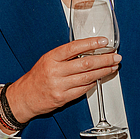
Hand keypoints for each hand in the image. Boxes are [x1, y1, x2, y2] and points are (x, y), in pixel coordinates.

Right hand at [5, 37, 120, 122]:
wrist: (24, 97)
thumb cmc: (37, 77)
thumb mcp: (47, 60)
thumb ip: (65, 56)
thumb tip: (88, 50)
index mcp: (51, 58)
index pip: (74, 47)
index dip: (91, 43)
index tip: (103, 41)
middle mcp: (55, 71)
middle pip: (85, 64)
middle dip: (104, 60)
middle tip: (115, 57)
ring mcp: (59, 86)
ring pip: (88, 77)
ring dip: (103, 72)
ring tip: (112, 67)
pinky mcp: (63, 98)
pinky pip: (83, 89)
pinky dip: (93, 83)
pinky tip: (100, 78)